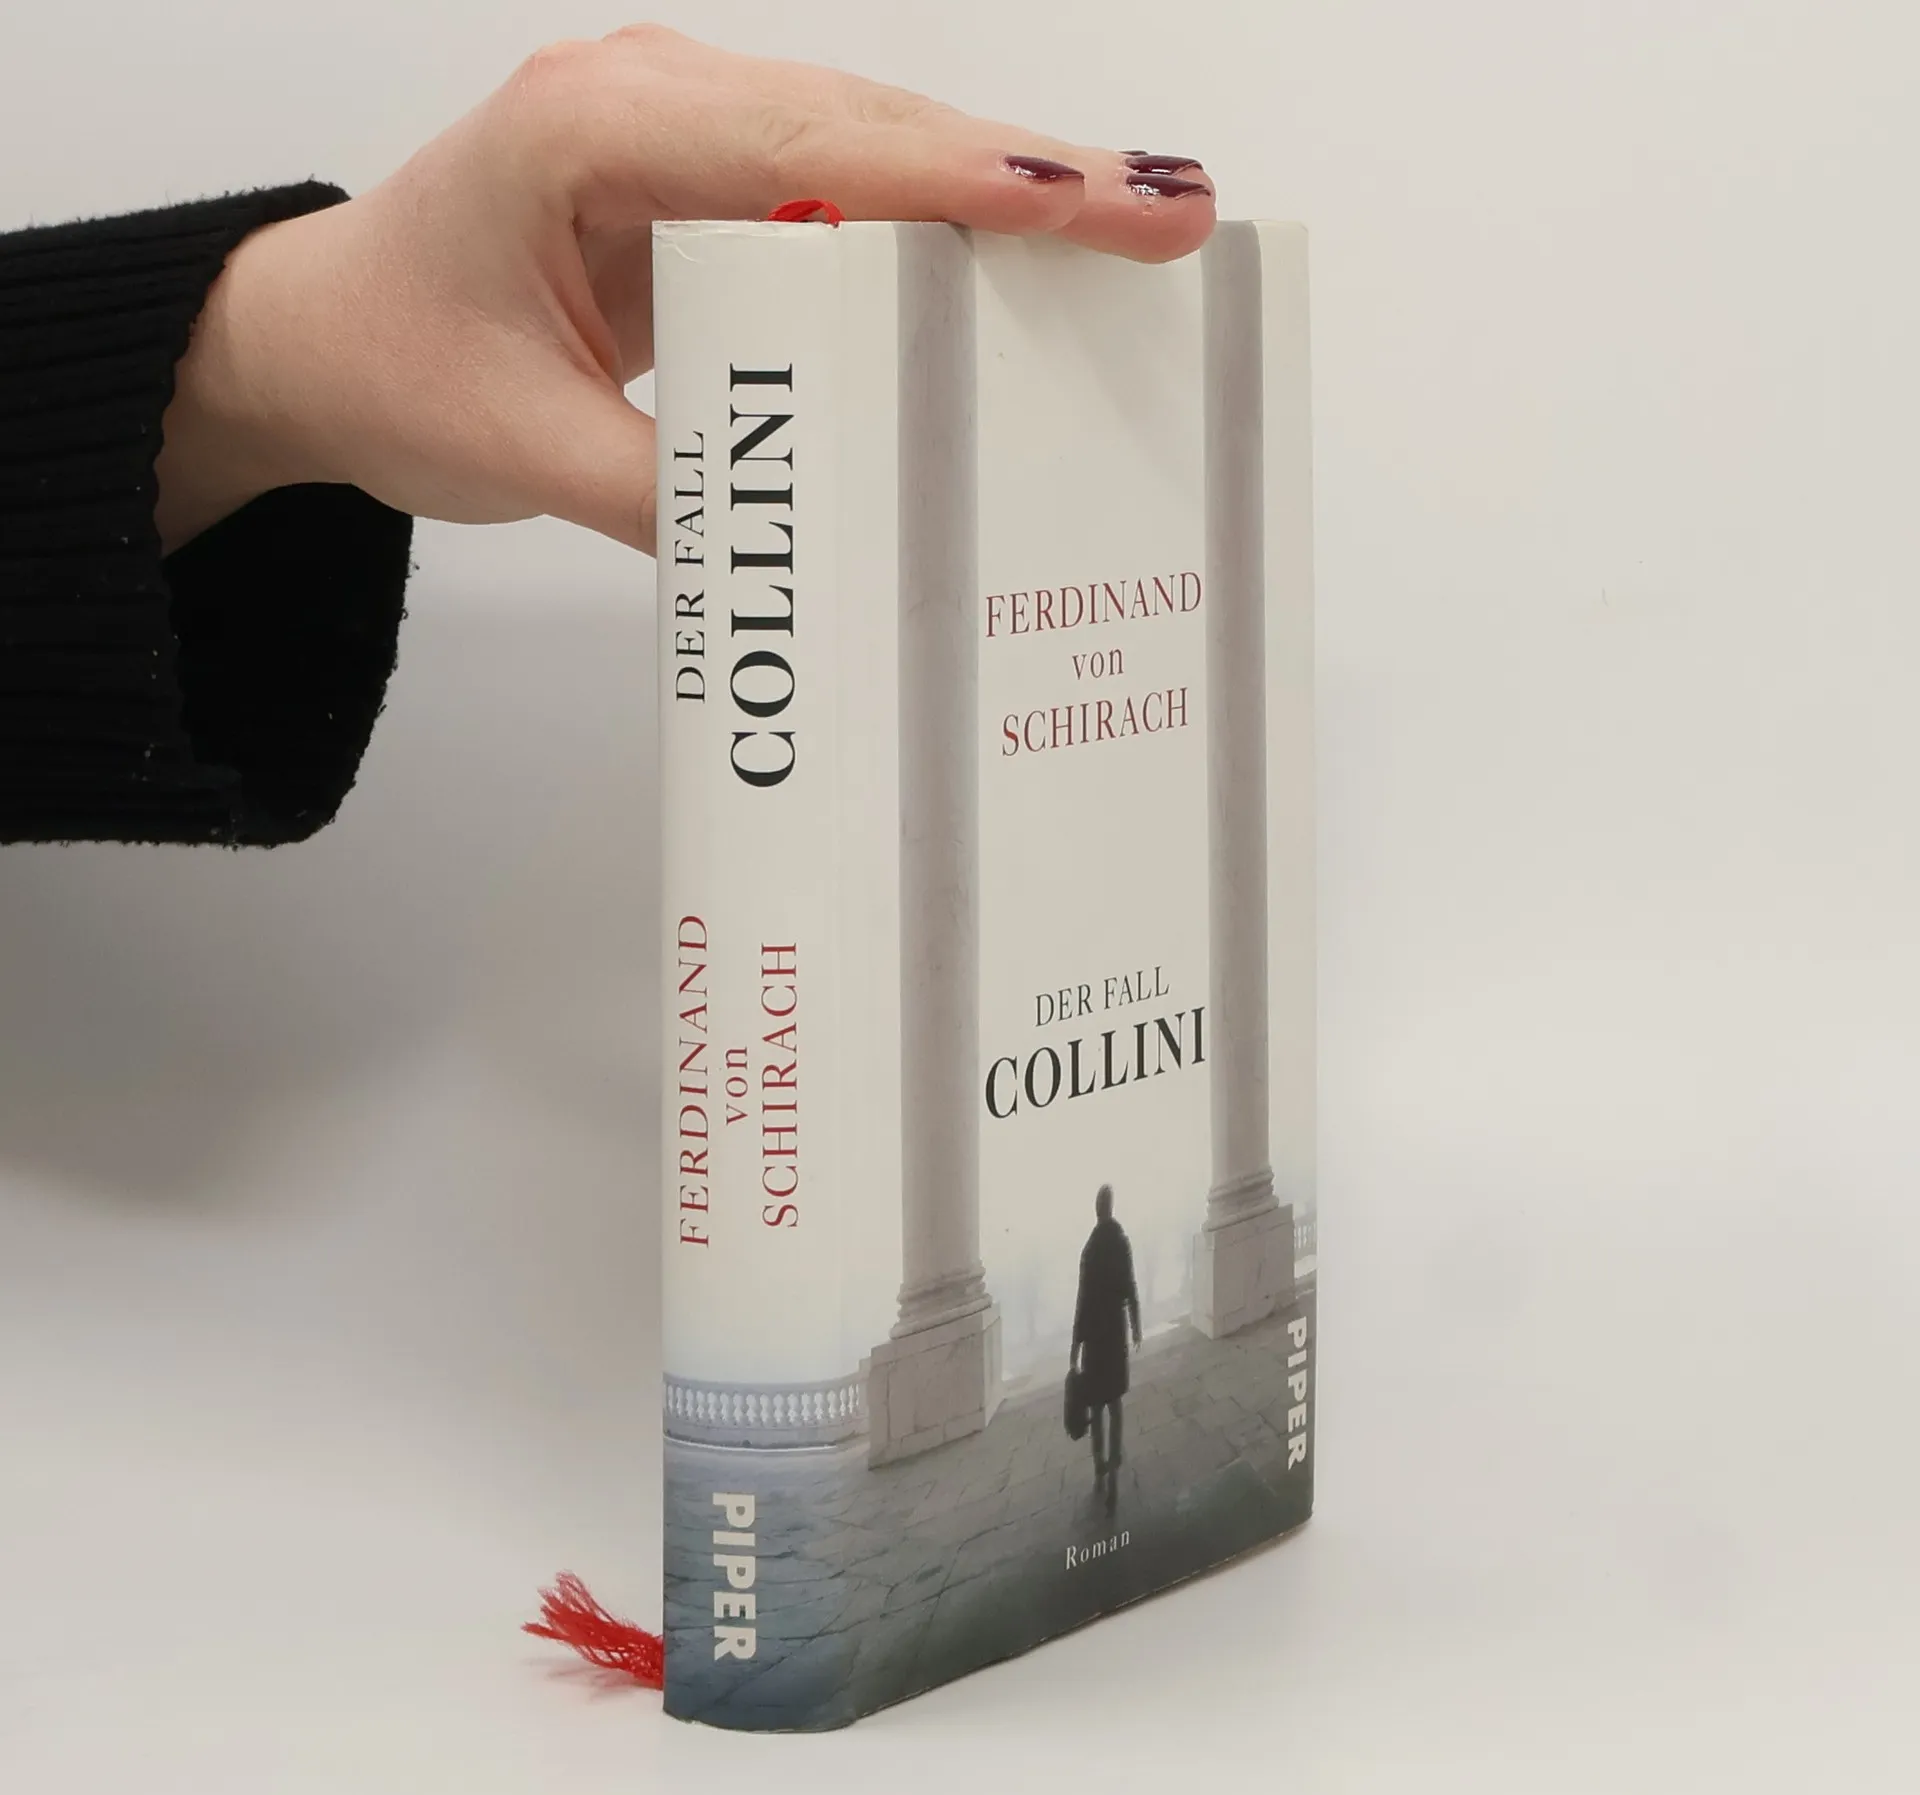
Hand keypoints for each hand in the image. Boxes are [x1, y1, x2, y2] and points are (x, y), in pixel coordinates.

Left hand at [155, 27, 1215, 552]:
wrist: (326, 338)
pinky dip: (947, 228)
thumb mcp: (518, 449)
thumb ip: (665, 494)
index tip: (1088, 199)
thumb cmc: (393, 363)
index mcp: (593, 132)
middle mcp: (658, 106)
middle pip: (879, 127)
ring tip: (1141, 230)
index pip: (814, 144)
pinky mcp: (718, 189)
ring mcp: (693, 138)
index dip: (962, 176)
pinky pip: (852, 195)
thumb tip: (817, 550)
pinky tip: (1032, 262)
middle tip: (1176, 215)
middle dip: (1034, 172)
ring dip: (1010, 191)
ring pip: (881, 149)